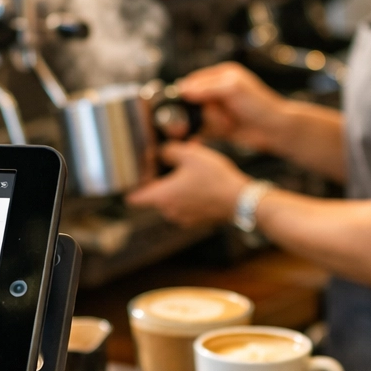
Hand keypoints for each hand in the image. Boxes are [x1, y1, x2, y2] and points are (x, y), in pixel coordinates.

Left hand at [125, 141, 249, 226]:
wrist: (240, 200)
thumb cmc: (215, 180)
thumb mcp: (190, 155)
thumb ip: (169, 150)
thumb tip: (162, 151)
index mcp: (162, 197)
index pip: (132, 198)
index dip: (130, 187)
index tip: (133, 177)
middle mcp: (168, 211)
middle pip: (153, 195)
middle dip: (159, 179)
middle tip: (169, 163)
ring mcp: (182, 218)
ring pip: (170, 199)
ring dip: (175, 186)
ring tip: (187, 169)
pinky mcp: (195, 220)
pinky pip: (184, 205)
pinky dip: (187, 194)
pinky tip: (199, 180)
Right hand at [178, 62, 288, 153]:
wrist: (275, 130)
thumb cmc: (260, 105)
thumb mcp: (233, 89)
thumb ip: (207, 87)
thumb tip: (183, 89)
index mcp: (221, 75)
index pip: (193, 80)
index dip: (187, 92)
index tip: (185, 103)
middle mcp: (218, 91)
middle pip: (192, 100)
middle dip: (199, 111)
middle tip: (214, 116)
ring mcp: (218, 109)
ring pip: (197, 117)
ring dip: (206, 123)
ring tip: (227, 124)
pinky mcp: (218, 126)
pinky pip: (201, 130)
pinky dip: (200, 134)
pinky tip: (200, 138)